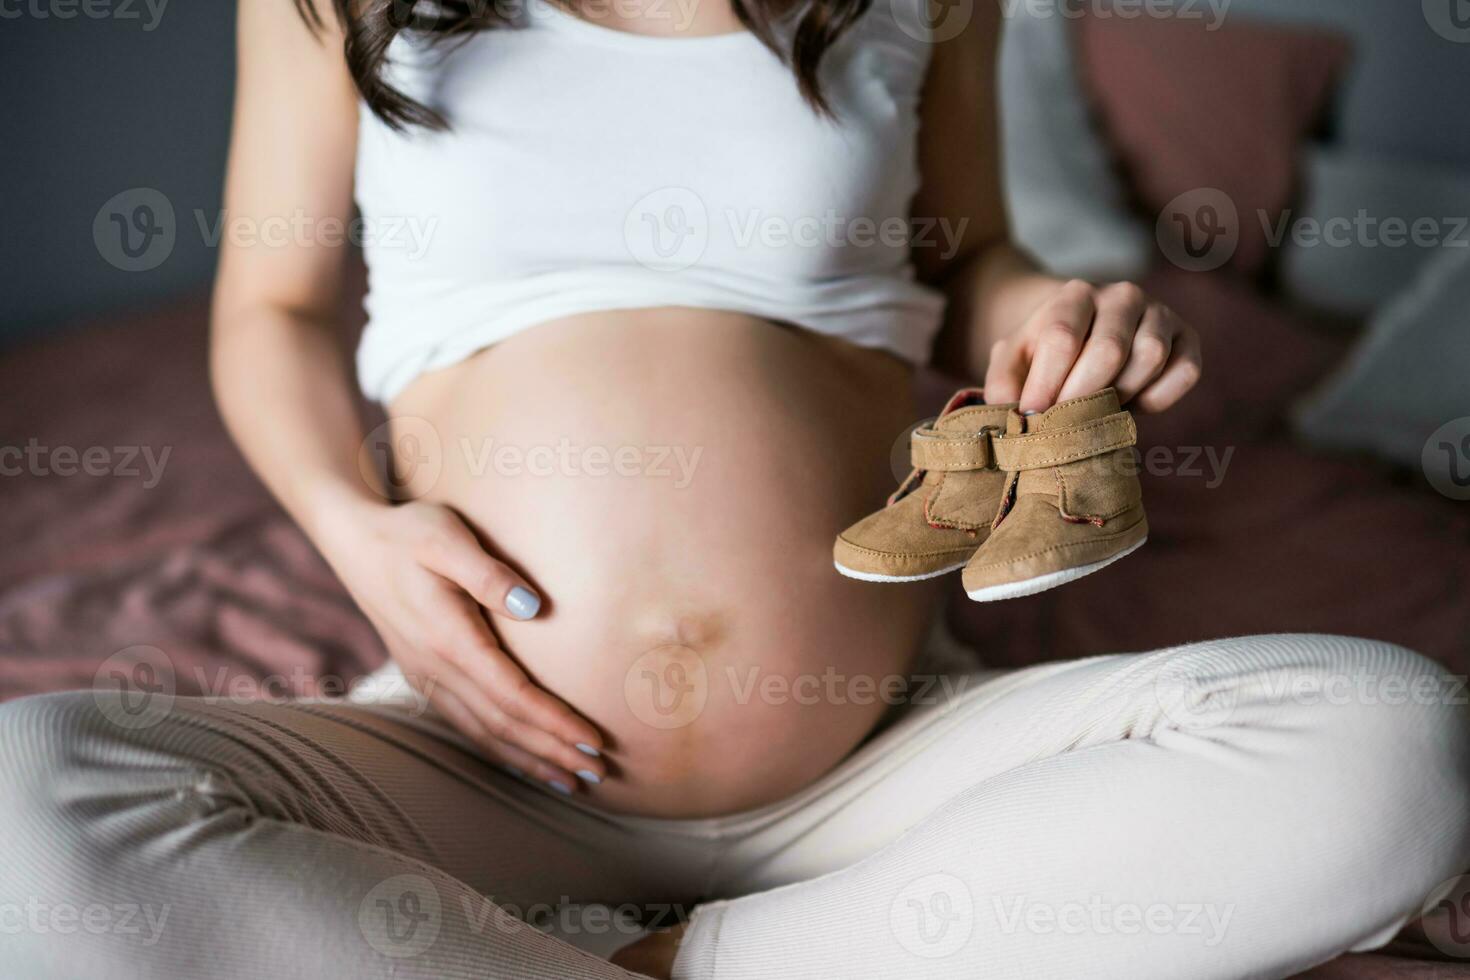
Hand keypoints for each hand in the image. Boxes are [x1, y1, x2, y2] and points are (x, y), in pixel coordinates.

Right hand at [317, 499, 605, 790]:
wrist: (354, 541)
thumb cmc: (409, 532)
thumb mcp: (447, 536)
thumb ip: (488, 573)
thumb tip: (532, 607)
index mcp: (448, 639)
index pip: (512, 695)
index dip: (554, 722)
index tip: (593, 740)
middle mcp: (436, 669)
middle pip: (502, 726)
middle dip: (552, 753)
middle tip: (598, 774)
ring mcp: (426, 677)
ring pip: (483, 733)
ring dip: (529, 760)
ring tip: (571, 781)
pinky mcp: (423, 676)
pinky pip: (465, 725)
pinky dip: (499, 748)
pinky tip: (523, 759)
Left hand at [984, 280, 1201, 413]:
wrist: (1083, 334)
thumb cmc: (1043, 354)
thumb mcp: (1012, 361)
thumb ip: (1002, 384)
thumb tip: (1013, 415)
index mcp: (1074, 295)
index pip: (1063, 337)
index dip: (1046, 384)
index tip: (1031, 416)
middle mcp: (1122, 296)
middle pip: (1109, 349)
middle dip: (1082, 397)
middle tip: (1063, 424)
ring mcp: (1160, 314)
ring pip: (1149, 358)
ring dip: (1121, 395)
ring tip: (1096, 409)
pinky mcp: (1188, 339)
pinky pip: (1185, 372)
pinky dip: (1159, 398)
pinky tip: (1132, 405)